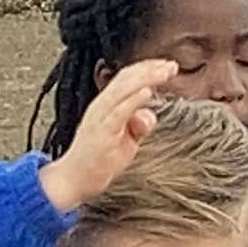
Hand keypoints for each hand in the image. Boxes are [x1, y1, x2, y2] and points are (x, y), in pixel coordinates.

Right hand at [38, 58, 176, 212]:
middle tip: (172, 66)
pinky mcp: (101, 132)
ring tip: (164, 73)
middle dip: (151, 69)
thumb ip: (137, 125)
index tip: (167, 66)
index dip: (147, 68)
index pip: (127, 78)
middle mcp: (101, 106)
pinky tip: (146, 93)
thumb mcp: (125, 140)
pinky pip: (118, 112)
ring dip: (146, 79)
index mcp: (106, 105)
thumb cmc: (98, 160)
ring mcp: (100, 118)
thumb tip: (150, 114)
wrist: (75, 180)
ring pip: (123, 89)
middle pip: (126, 78)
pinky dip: (133, 100)